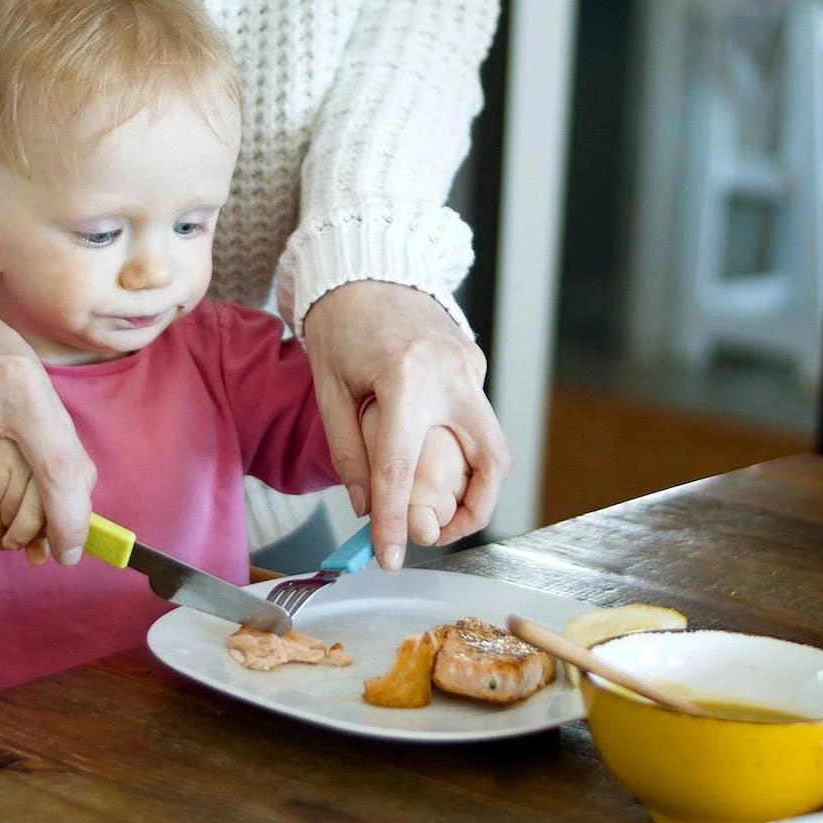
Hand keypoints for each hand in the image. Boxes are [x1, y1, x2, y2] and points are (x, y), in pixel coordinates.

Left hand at [302, 281, 509, 569]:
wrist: (366, 265)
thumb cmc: (340, 324)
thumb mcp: (329, 388)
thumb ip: (349, 451)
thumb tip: (366, 507)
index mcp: (405, 379)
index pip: (402, 470)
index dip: (395, 522)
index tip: (390, 558)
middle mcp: (451, 373)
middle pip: (489, 462)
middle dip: (473, 511)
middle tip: (439, 535)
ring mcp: (471, 366)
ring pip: (493, 445)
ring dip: (474, 484)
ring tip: (437, 506)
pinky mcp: (475, 362)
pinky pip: (478, 418)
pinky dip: (462, 449)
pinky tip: (432, 456)